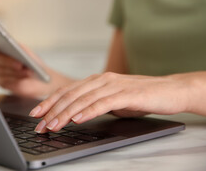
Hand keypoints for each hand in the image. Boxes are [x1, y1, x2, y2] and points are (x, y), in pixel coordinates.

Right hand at [0, 38, 73, 97]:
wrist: (40, 77)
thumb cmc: (32, 62)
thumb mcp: (27, 52)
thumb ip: (18, 48)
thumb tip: (13, 48)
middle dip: (9, 61)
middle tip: (20, 64)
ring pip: (1, 71)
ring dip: (15, 71)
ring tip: (27, 71)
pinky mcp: (1, 83)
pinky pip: (5, 81)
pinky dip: (16, 79)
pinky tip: (24, 77)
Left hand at [29, 72, 191, 132]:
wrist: (170, 90)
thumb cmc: (139, 96)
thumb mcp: (110, 99)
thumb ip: (92, 103)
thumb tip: (71, 115)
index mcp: (95, 80)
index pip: (66, 91)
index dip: (49, 102)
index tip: (36, 114)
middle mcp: (101, 79)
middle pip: (70, 95)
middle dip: (52, 111)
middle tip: (40, 125)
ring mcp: (113, 85)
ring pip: (83, 99)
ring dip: (66, 113)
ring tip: (53, 125)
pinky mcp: (127, 93)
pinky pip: (103, 103)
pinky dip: (88, 111)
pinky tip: (77, 119)